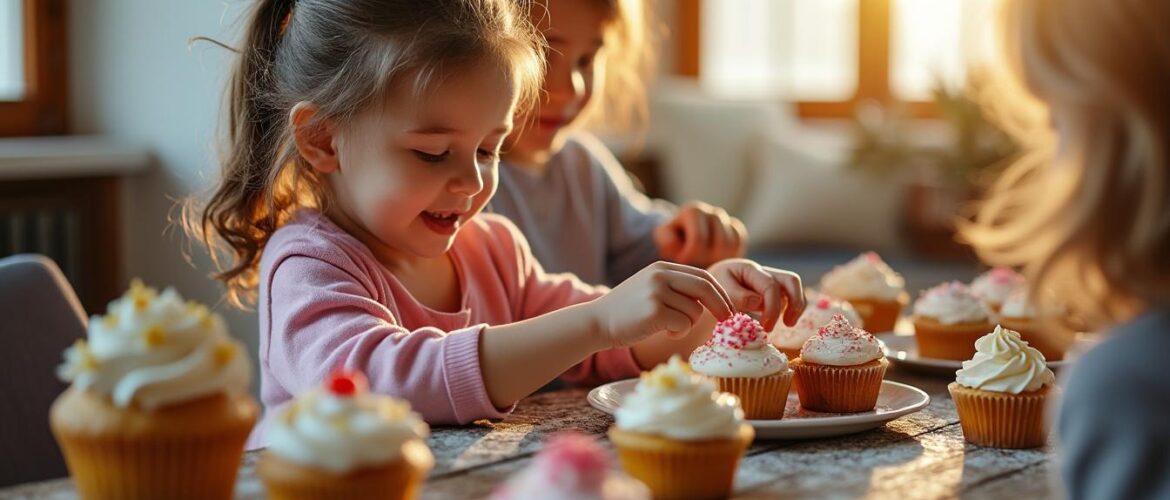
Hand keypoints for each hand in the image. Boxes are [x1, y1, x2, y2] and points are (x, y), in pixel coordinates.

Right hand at [588, 261, 734, 347]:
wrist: (597, 322)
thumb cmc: (628, 311)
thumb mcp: (651, 288)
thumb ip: (676, 287)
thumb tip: (712, 298)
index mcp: (662, 267)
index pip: (702, 276)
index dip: (720, 292)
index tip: (728, 307)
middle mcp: (660, 275)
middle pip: (705, 288)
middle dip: (721, 306)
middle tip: (727, 320)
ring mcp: (656, 292)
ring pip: (695, 311)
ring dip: (688, 324)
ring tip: (668, 327)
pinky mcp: (654, 311)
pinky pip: (683, 324)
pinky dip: (678, 332)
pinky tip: (661, 331)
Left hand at [653, 202, 746, 267]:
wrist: (684, 237)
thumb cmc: (673, 240)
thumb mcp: (663, 238)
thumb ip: (666, 239)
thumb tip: (679, 242)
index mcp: (694, 211)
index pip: (699, 239)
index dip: (690, 255)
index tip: (682, 261)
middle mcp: (713, 213)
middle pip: (719, 243)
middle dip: (707, 257)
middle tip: (695, 263)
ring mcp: (727, 220)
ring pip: (731, 244)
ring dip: (719, 257)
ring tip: (704, 262)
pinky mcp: (736, 229)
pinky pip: (739, 243)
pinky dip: (731, 253)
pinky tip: (716, 259)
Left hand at [708, 259, 805, 331]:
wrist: (709, 287)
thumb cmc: (713, 288)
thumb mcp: (720, 289)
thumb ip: (737, 295)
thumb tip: (759, 302)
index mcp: (750, 269)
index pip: (770, 285)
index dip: (772, 307)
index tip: (766, 327)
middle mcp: (764, 273)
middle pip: (791, 280)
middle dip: (795, 302)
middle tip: (788, 324)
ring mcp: (770, 282)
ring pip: (793, 288)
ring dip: (797, 306)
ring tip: (789, 324)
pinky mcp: (772, 293)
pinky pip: (788, 298)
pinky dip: (791, 309)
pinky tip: (783, 322)